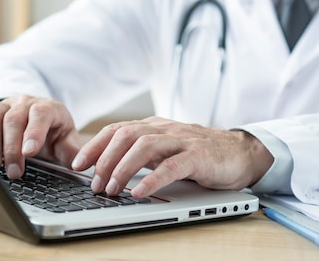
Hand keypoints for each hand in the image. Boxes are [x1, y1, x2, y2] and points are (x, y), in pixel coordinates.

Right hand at [0, 95, 80, 178]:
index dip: (34, 132)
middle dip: (13, 147)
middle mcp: (24, 103)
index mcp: (47, 107)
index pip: (40, 114)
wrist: (38, 116)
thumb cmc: (52, 132)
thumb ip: (71, 152)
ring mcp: (4, 106)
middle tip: (15, 172)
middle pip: (14, 119)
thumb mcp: (66, 140)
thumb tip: (78, 166)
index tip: (30, 152)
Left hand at [71, 117, 273, 197]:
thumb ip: (143, 153)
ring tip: (111, 189)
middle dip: (105, 159)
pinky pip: (172, 166)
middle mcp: (166, 129)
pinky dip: (153, 180)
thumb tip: (108, 168)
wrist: (241, 152)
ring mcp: (182, 141)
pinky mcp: (198, 156)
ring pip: (145, 147)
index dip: (95, 145)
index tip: (78, 164)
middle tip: (94, 183)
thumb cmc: (201, 154)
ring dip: (123, 169)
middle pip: (126, 135)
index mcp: (155, 127)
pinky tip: (139, 193)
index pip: (117, 130)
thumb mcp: (167, 149)